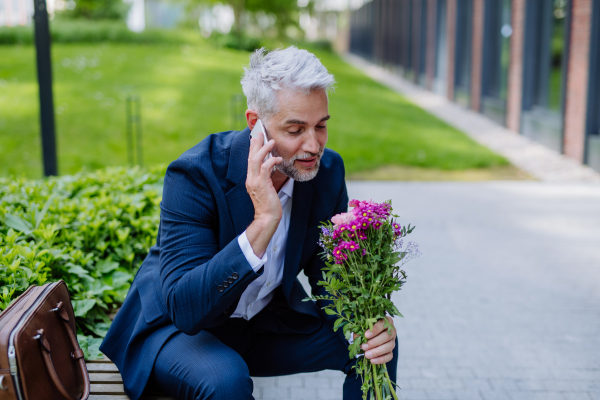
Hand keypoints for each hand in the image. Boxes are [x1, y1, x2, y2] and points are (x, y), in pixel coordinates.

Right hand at [245, 135, 282, 257]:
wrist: (267, 218)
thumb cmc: (269, 205)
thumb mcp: (266, 188)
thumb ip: (266, 177)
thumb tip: (271, 166)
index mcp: (251, 179)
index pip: (250, 160)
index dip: (252, 148)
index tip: (255, 138)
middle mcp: (250, 179)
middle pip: (251, 157)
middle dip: (255, 144)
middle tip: (259, 132)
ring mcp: (255, 182)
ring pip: (256, 160)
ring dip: (264, 149)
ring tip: (271, 141)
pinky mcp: (262, 185)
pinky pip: (265, 169)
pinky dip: (271, 161)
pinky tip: (278, 159)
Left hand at [353, 316, 395, 364]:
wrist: (369, 336)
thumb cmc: (366, 329)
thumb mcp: (362, 326)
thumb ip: (360, 329)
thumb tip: (357, 336)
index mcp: (386, 321)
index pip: (383, 323)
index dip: (375, 329)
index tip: (366, 335)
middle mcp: (391, 331)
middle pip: (387, 336)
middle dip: (374, 342)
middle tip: (364, 347)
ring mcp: (392, 341)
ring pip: (389, 346)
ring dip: (377, 351)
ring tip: (366, 355)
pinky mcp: (391, 351)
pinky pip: (389, 356)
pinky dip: (381, 359)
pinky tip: (372, 360)